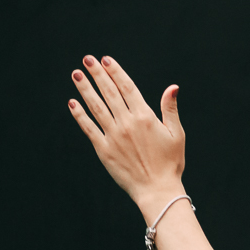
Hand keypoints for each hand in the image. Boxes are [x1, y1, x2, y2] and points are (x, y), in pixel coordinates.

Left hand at [67, 54, 186, 217]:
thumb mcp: (176, 134)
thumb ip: (170, 109)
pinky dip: (80, 115)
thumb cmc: (170, 164)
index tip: (105, 60)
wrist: (157, 191)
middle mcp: (127, 123)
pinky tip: (72, 103)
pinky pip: (89, 128)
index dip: (115, 72)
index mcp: (145, 117)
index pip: (127, 88)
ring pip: (96, 107)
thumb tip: (172, 88)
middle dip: (97, 74)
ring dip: (85, 89)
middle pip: (110, 93)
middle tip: (87, 59)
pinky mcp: (104, 149)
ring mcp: (114, 136)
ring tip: (77, 74)